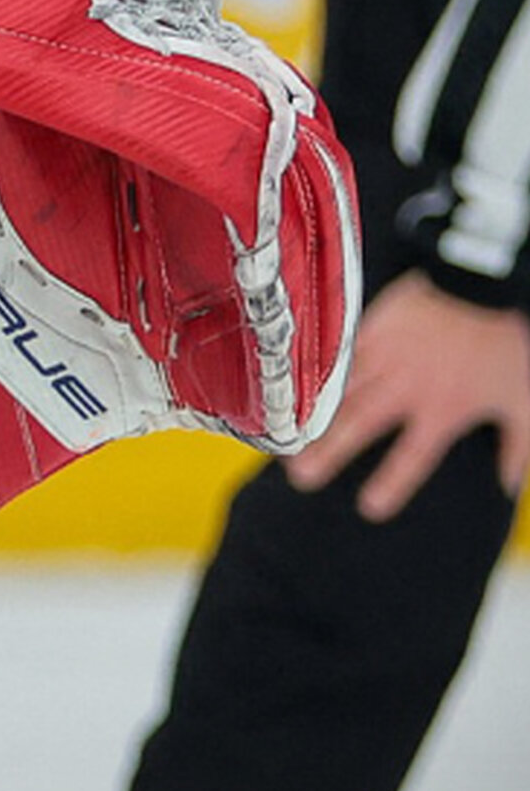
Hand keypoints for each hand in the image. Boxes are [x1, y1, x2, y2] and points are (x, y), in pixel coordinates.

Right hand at [282, 271, 529, 517]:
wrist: (479, 281)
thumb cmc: (503, 342)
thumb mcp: (524, 398)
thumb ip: (518, 445)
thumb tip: (509, 485)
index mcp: (444, 407)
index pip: (415, 454)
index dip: (392, 482)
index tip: (369, 509)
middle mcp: (408, 387)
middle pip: (362, 424)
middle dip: (331, 451)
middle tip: (302, 477)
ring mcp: (385, 357)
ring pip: (342, 392)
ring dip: (312, 416)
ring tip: (284, 438)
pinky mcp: (371, 328)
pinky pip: (338, 356)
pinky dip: (314, 375)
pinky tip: (289, 390)